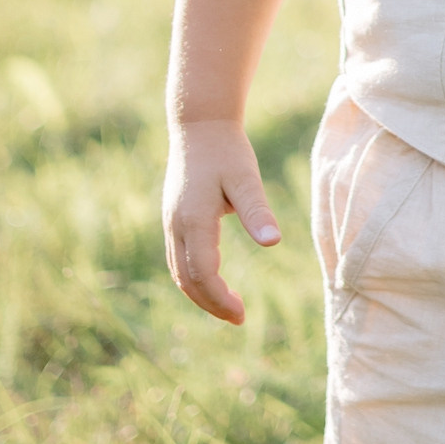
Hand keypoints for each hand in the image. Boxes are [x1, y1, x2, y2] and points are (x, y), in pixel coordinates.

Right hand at [163, 120, 281, 322]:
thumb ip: (258, 211)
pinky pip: (178, 259)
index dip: (220, 299)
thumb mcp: (246, 179)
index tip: (242, 314)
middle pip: (187, 280)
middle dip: (211, 304)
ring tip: (229, 306)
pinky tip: (214, 281)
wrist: (200, 125)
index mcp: (193, 220)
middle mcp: (176, 225)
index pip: (203, 274)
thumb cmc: (227, 151)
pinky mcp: (173, 218)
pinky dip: (193, 278)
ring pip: (178, 271)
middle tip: (239, 318)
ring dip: (201, 294)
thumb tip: (273, 243)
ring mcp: (171, 222)